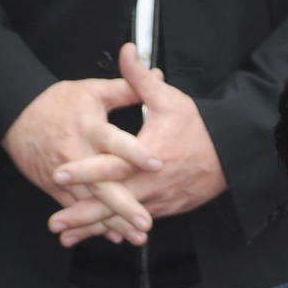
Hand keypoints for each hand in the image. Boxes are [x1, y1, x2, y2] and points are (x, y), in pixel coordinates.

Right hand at [2, 73, 160, 242]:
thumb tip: (157, 74)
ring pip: (91, 202)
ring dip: (113, 221)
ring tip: (135, 236)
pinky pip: (77, 209)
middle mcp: (77, 153)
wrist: (17, 117)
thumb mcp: (91, 91)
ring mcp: (65, 174)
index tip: (157, 163)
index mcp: (90, 127)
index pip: (115, 141)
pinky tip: (113, 235)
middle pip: (102, 182)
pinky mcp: (56, 187)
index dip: (135, 152)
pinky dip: (94, 224)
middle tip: (145, 222)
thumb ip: (126, 89)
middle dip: (124, 205)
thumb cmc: (58, 103)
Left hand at [47, 44, 226, 245]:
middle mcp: (152, 185)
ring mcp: (160, 201)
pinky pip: (137, 222)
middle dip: (81, 216)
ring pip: (122, 219)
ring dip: (94, 230)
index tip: (59, 174)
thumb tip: (126, 50)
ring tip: (67, 238)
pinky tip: (97, 236)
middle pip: (112, 205)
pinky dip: (116, 229)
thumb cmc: (200, 127)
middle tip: (55, 227)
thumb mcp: (171, 99)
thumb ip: (141, 78)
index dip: (84, 171)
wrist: (232, 157)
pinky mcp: (166, 209)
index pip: (111, 166)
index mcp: (149, 157)